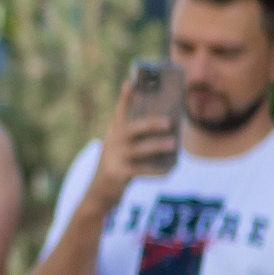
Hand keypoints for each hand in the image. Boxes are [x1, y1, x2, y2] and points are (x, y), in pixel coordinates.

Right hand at [88, 88, 178, 206]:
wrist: (99, 192)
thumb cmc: (118, 166)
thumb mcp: (123, 149)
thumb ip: (140, 140)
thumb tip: (173, 133)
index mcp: (114, 132)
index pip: (120, 112)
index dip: (125, 98)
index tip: (130, 83)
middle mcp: (112, 142)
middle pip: (132, 129)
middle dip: (151, 124)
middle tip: (169, 121)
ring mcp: (114, 158)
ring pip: (139, 150)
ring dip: (158, 146)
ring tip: (174, 144)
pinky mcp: (118, 173)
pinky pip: (142, 171)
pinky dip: (157, 171)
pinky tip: (170, 171)